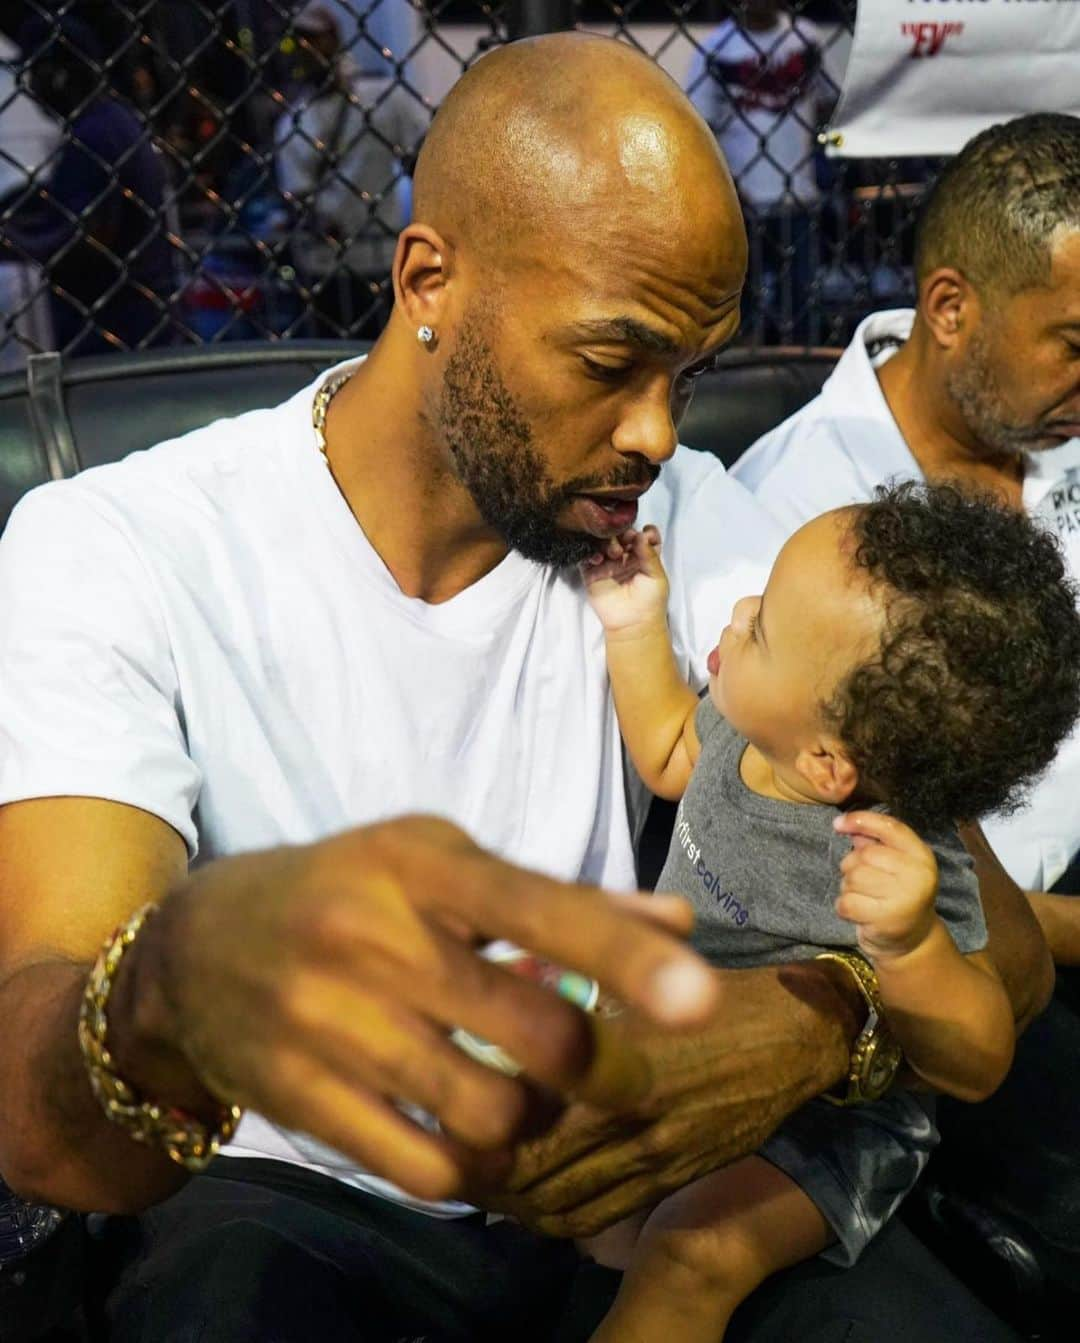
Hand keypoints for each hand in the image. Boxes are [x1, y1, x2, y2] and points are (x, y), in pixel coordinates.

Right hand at [126, 816, 717, 1204]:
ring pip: (491, 1113)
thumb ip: (558, 897)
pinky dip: (466, 1167)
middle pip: (536, 1034)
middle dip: (600, 1067)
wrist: (191, 949)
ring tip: (523, 1097)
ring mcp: (331, 1024)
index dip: (625, 955)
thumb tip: (678, 921)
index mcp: (419, 865)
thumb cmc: (345, 890)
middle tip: (610, 1070)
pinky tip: (460, 1133)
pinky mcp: (300, 1099)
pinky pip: (424, 1168)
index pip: (538, 908)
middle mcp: (374, 939)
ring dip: (532, 1119)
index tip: (700, 1000)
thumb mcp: (436, 861)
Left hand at [475, 962, 853, 1236]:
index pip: (527, 1119)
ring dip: (512, 1202)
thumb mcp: (638, 980)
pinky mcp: (672, 1181)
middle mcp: (635, 1125)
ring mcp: (656, 1162)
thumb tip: (508, 994)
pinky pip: (599, 1216)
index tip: (442, 1105)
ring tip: (474, 1181)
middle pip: (534, 1174)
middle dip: (480, 1172)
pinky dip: (555, 1216)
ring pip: (562, 1205)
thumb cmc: (708, 988)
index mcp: (620, 1066)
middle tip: (440, 1152)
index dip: (476, 1124)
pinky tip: (529, 1199)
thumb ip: (575, 994)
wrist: (795, 1035)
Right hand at [581, 526, 668, 633]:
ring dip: (608, 543)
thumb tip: (642, 533)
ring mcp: (607, 565)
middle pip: (620, 536)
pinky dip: (591, 554)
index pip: (641, 536)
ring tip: (615, 552)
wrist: (634, 624)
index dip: (643, 532)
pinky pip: (587, 558)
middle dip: (622, 534)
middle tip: (626, 540)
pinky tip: (599, 559)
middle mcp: (625, 558)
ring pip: (603, 544)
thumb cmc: (650, 602)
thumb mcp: (657, 575)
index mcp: (642, 556)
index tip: (644, 534)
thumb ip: (650, 554)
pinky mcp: (592, 574)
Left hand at [833, 811, 939, 960]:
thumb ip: (874, 843)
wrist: (912, 941)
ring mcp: (904, 898)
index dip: (861, 820)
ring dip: (848, 887)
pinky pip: (847, 902)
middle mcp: (917, 874)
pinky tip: (858, 912)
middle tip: (862, 882)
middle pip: (865, 854)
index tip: (837, 823)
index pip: (889, 827)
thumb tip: (846, 824)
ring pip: (853, 877)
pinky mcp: (887, 920)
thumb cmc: (897, 895)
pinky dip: (844, 907)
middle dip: (852, 865)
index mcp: (921, 855)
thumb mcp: (894, 866)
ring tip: (863, 897)